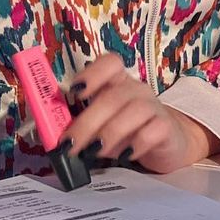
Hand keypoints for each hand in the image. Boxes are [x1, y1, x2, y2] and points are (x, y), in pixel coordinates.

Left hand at [62, 53, 219, 173]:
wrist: (167, 143)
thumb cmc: (127, 131)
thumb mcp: (102, 125)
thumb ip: (81, 125)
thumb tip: (53, 135)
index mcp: (117, 82)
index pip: (109, 63)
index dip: (92, 74)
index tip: (74, 92)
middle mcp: (136, 89)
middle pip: (112, 96)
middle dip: (87, 122)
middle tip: (70, 145)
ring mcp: (153, 106)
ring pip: (134, 110)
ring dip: (110, 132)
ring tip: (94, 152)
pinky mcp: (166, 128)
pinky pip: (154, 130)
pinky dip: (137, 143)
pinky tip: (125, 156)